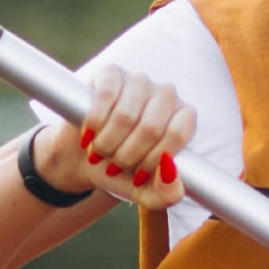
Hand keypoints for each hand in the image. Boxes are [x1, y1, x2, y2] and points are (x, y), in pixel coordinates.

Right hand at [50, 66, 195, 210]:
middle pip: (151, 127)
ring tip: (100, 152)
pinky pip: (105, 96)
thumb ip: (167, 194)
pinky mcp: (111, 74)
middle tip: (115, 165)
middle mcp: (166, 95)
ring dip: (107, 144)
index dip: (154, 159)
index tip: (138, 175)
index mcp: (183, 119)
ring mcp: (139, 81)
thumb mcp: (146, 194)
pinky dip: (94, 124)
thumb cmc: (123, 172)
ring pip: (126, 115)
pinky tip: (88, 136)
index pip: (178, 133)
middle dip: (127, 156)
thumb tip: (170, 171)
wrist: (85, 158)